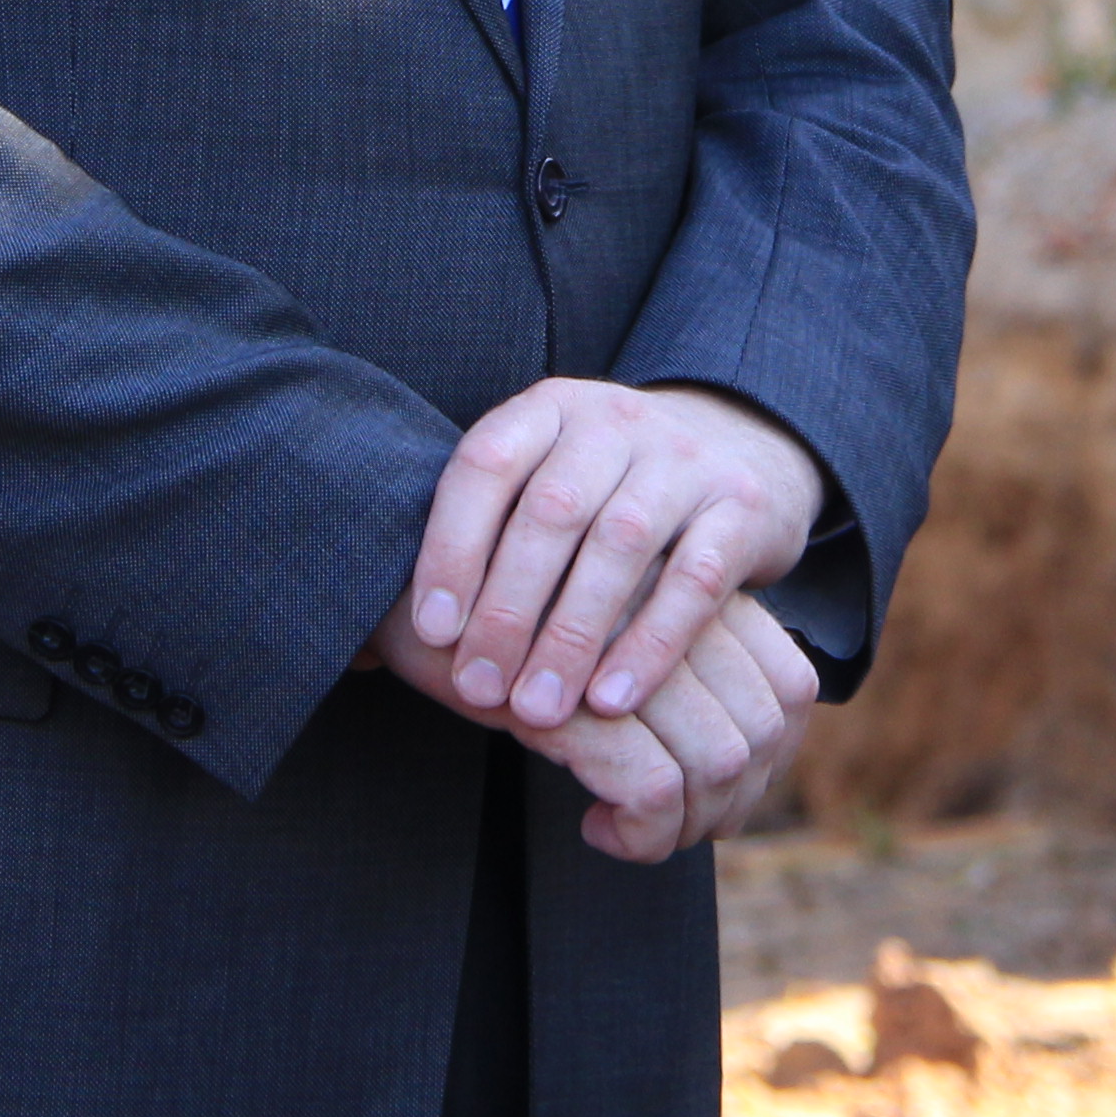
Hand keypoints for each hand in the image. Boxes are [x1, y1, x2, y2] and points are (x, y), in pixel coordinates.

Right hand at [368, 580, 815, 859]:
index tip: (711, 801)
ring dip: (684, 827)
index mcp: (689, 586)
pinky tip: (594, 830)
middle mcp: (671, 609)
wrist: (396, 583)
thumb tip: (737, 769)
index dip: (768, 763)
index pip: (787, 685)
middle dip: (727, 807)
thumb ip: (668, 668)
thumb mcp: (601, 634)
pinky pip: (650, 790)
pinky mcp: (568, 695)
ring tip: (630, 833)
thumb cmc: (504, 616)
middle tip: (667, 831)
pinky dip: (640, 832)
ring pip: (717, 762)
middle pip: (761, 731)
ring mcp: (623, 647)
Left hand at [403, 378, 823, 731]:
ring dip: (574, 635)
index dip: (452, 545)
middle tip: (478, 688)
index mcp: (549, 407)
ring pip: (622, 543)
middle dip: (509, 608)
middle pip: (553, 510)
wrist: (737, 449)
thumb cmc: (604, 494)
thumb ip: (480, 534)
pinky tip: (612, 700)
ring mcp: (684, 457)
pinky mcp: (740, 505)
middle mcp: (616, 419)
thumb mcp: (541, 481)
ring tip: (538, 710)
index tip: (431, 631)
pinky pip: (694, 579)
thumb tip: (375, 645)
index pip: (487, 463)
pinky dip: (650, 644)